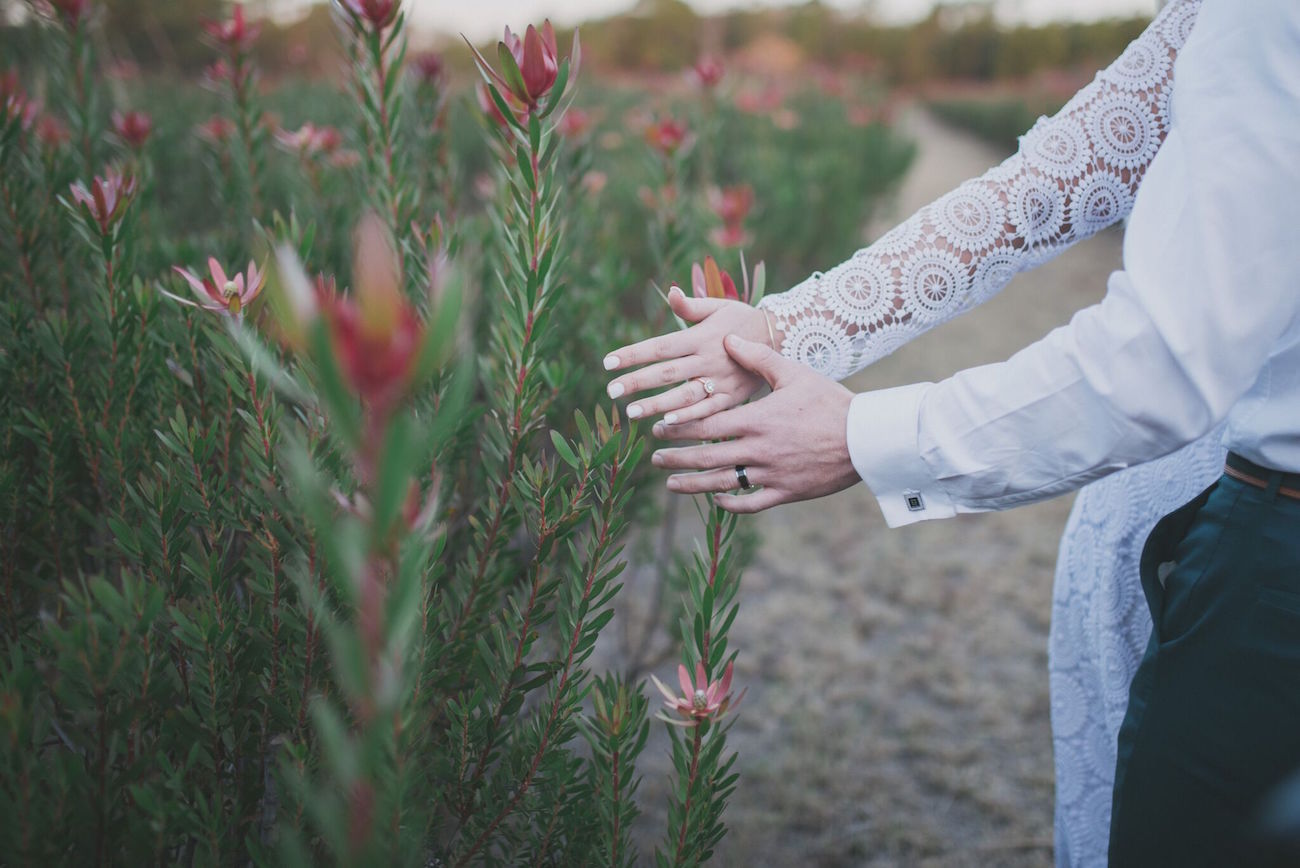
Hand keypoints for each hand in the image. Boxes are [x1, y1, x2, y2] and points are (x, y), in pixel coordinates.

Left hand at [603, 286, 774, 424]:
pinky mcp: (732, 397)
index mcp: (700, 336)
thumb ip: (692, 305)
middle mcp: (708, 359)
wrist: (781, 338)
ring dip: (658, 405)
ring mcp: (720, 380)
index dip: (633, 354)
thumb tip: (671, 292)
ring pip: (685, 395)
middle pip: (667, 372)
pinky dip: (689, 418)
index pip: (660, 346)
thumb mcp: (719, 306)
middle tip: (611, 391)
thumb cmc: (741, 319)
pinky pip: (708, 411)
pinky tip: (668, 424)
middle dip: (638, 382)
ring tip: (632, 412)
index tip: (607, 362)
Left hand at [650, 334, 859, 513]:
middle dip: (676, 457)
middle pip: (706, 457)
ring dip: (692, 484)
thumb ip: (758, 357)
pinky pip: (750, 503)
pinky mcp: (786, 493)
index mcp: (756, 420)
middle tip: (654, 456)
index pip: (706, 425)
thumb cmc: (831, 402)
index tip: (659, 427)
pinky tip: (715, 500)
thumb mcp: (794, 373)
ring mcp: (771, 474)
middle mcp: (758, 450)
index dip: (679, 428)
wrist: (866, 438)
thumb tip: (728, 339)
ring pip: (721, 484)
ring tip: (670, 483)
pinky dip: (730, 504)